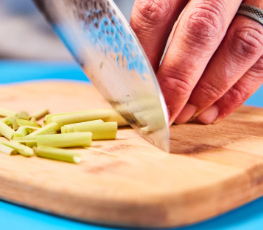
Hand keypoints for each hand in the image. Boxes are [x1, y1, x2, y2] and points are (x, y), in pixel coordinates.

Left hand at [130, 0, 262, 123]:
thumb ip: (159, 19)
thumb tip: (138, 68)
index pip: (156, 13)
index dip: (144, 54)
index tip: (135, 87)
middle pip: (199, 31)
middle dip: (178, 79)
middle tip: (163, 113)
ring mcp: (258, 1)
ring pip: (240, 45)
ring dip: (210, 90)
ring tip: (187, 115)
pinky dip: (239, 90)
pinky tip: (215, 110)